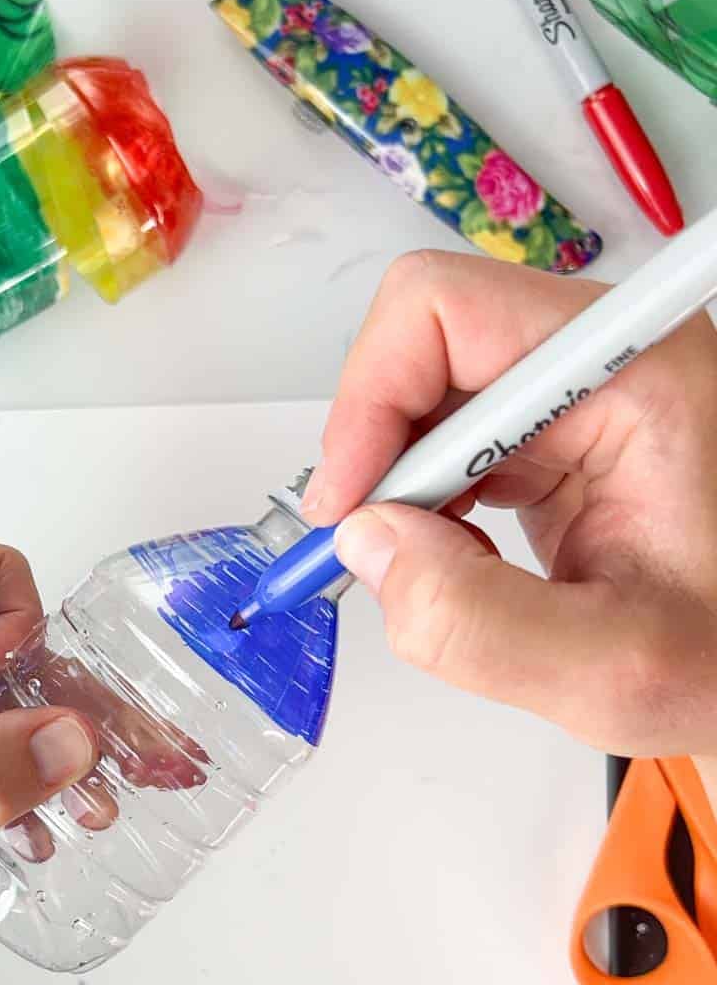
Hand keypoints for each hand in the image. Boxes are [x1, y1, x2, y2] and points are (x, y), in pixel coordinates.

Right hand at [305, 251, 716, 762]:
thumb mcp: (615, 670)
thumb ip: (478, 621)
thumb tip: (368, 545)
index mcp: (636, 374)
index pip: (446, 314)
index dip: (371, 399)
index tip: (347, 501)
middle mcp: (602, 360)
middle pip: (423, 349)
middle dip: (378, 454)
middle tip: (369, 545)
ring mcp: (574, 395)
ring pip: (424, 399)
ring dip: (398, 486)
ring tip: (429, 566)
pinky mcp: (553, 435)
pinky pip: (447, 441)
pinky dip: (421, 503)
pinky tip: (455, 558)